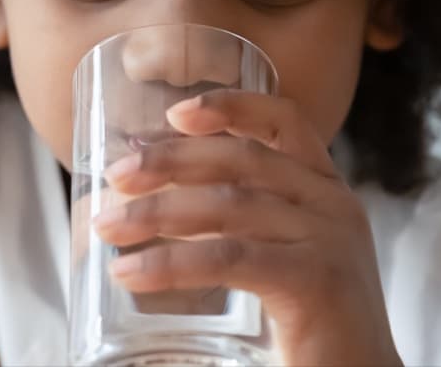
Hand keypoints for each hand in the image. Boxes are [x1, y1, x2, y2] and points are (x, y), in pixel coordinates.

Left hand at [93, 90, 402, 365]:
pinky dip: (171, 261)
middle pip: (242, 159)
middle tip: (115, 176)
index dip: (232, 106)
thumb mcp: (284, 263)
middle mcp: (334, 206)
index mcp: (328, 193)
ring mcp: (329, 240)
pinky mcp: (315, 281)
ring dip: (156, 212)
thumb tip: (144, 214)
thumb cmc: (314, 333)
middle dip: (171, 160)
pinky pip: (229, 256)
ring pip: (227, 205)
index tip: (175, 113)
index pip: (286, 123)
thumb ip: (239, 233)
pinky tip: (130, 272)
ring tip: (106, 227)